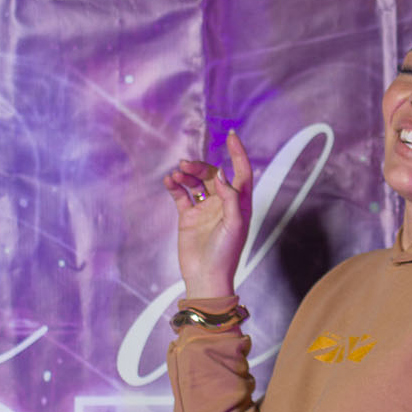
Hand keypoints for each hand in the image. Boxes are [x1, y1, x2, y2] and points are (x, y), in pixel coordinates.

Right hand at [161, 129, 252, 301]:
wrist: (205, 276)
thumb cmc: (225, 254)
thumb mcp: (235, 225)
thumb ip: (230, 198)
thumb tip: (221, 173)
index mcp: (239, 204)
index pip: (241, 172)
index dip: (237, 153)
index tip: (230, 135)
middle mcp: (223, 203)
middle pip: (213, 175)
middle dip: (200, 167)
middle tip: (186, 165)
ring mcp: (204, 209)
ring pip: (196, 182)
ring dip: (186, 174)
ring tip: (176, 174)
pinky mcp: (188, 216)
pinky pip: (181, 194)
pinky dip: (175, 186)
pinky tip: (170, 181)